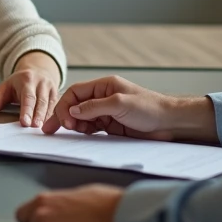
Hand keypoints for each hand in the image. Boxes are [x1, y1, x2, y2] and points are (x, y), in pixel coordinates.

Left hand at [0, 51, 61, 127]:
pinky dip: (53, 118)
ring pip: (50, 105)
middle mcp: (41, 84)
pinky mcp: (57, 96)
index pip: (28, 97)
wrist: (39, 70)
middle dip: (38, 115)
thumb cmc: (20, 82)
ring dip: (47, 118)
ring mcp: (52, 89)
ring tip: (43, 130)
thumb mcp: (6, 86)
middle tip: (34, 127)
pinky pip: (56, 107)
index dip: (26, 110)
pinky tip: (51, 127)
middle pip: (41, 101)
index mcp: (28, 80)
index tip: (24, 122)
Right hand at [42, 75, 216, 141]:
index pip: (76, 92)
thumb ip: (94, 107)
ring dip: (74, 125)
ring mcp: (107, 112)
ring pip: (82, 117)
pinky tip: (81, 136)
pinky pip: (92, 128)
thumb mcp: (119, 104)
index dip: (64, 105)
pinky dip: (84, 132)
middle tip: (52, 130)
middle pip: (75, 105)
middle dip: (63, 116)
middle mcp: (103, 98)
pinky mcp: (111, 126)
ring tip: (71, 133)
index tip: (60, 120)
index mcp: (104, 86)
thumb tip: (72, 110)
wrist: (169, 123)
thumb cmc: (150, 108)